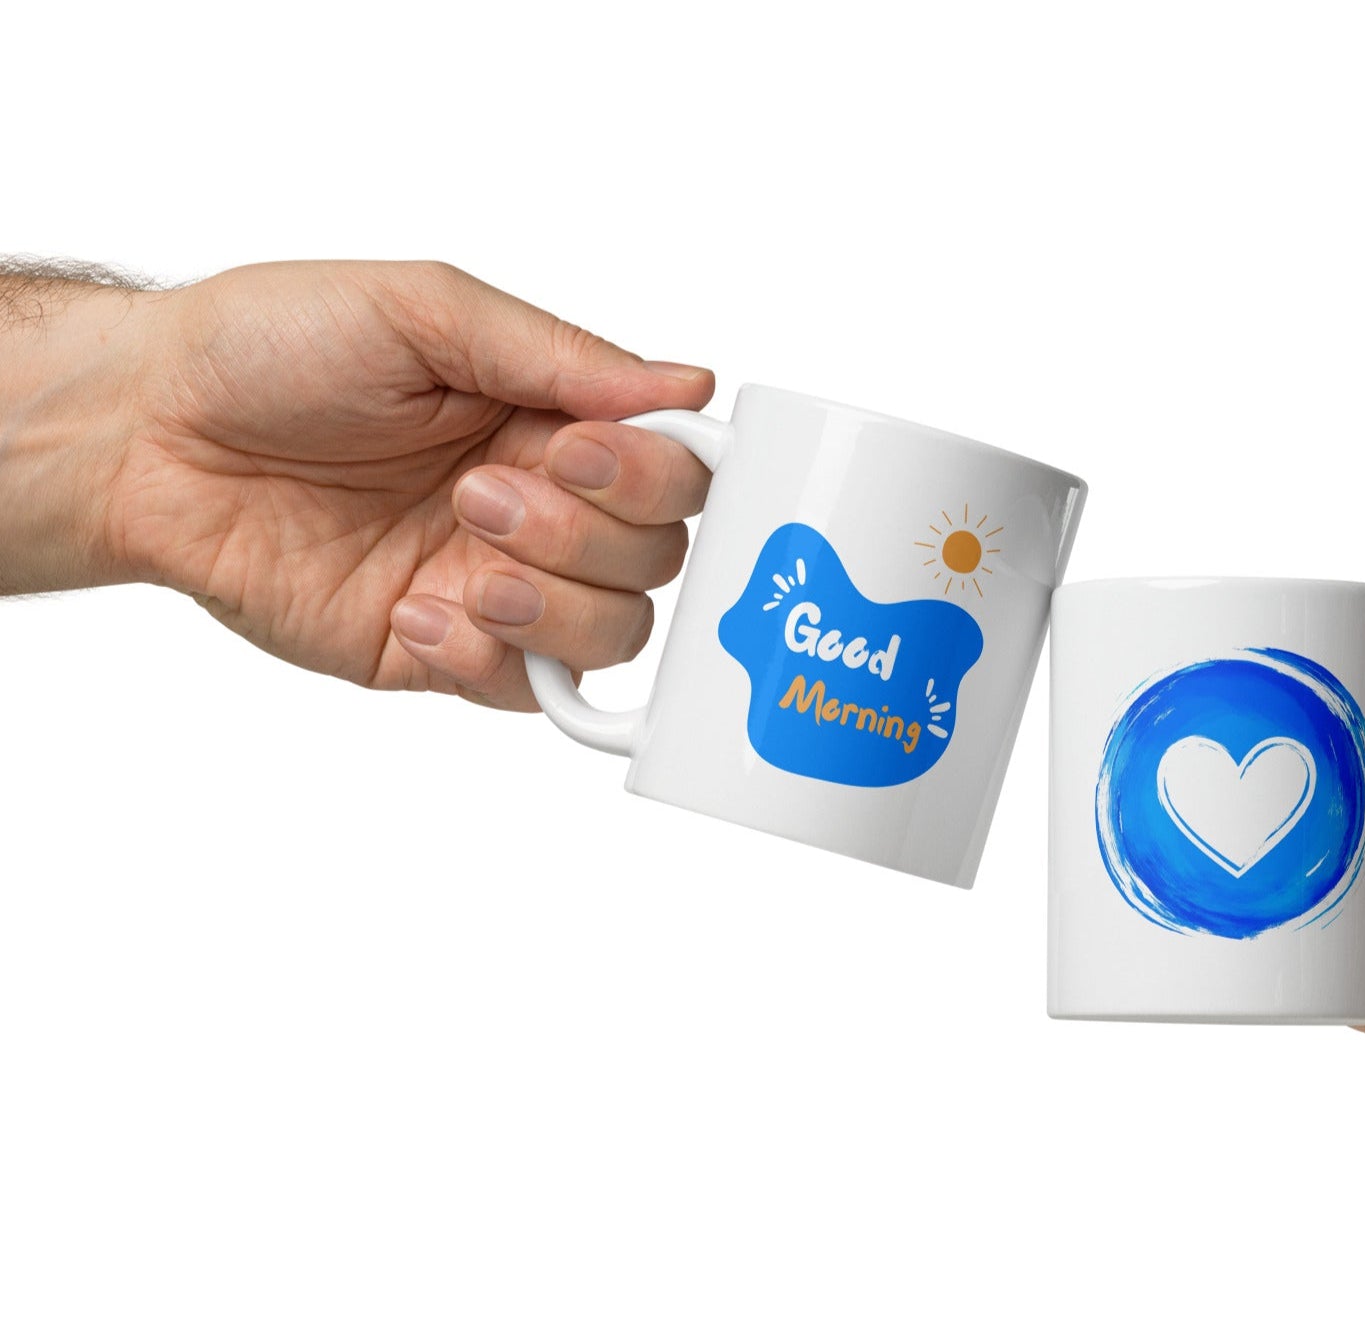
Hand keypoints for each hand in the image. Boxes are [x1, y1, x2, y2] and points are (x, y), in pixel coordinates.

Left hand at [97, 261, 715, 707]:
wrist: (150, 436)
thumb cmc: (267, 348)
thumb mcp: (424, 310)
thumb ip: (561, 354)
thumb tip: (687, 384)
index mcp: (551, 415)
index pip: (674, 468)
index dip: (652, 475)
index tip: (581, 450)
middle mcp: (541, 504)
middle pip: (657, 559)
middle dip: (584, 533)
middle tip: (480, 492)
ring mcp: (496, 582)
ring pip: (612, 634)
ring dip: (549, 602)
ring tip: (458, 556)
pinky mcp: (441, 650)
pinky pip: (523, 692)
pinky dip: (487, 660)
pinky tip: (415, 610)